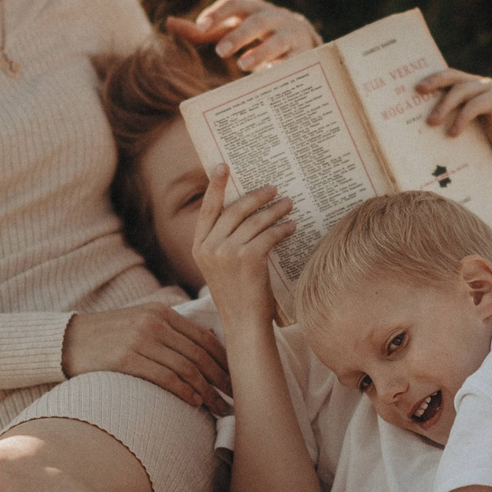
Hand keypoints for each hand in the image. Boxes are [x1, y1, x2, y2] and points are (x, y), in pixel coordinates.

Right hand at [63, 302, 230, 407]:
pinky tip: (195, 403)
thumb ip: (169, 329)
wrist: (67, 340)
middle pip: (199, 354)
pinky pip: (165, 377)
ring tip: (218, 409)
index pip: (203, 338)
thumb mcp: (140, 321)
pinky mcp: (125, 359)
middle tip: (236, 399)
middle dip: (221, 379)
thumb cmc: (108, 336)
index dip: (224, 361)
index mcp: (161, 312)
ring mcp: (140, 339)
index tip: (236, 380)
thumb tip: (206, 347)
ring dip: (206, 392)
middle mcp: (154, 322)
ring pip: (186, 368)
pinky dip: (184, 391)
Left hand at [169, 0, 317, 70]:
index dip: (218, 12)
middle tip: (221, 51)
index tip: (200, 26)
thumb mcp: (232, 26)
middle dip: (239, 35)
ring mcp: (290, 35)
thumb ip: (204, 29)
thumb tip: (169, 23)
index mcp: (252, 8)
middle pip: (257, 21)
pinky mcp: (303, 54)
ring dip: (261, 52)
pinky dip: (284, 68)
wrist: (301, 37)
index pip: (235, 3)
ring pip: (277, 41)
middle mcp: (273, 17)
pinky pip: (295, 61)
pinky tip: (271, 77)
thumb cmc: (257, 32)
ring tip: (242, 66)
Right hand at [192, 164, 291, 324]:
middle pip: (234, 209)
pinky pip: (269, 234)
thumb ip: (224, 242)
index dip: (215, 186)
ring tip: (288, 204)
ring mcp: (227, 252)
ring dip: (275, 210)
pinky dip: (282, 228)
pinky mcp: (248, 258)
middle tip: (273, 189)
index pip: (207, 209)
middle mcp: (209, 248)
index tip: (223, 166)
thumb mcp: (221, 268)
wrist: (245, 324)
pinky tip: (292, 227)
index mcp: (199, 248)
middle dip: (256, 196)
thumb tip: (245, 212)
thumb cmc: (239, 296)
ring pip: (255, 220)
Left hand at [414, 67, 491, 164]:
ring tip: (432, 123)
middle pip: (453, 77)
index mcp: (469, 86)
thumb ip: (447, 115)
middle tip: (419, 93)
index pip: (448, 76)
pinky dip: (462, 118)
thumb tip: (418, 116)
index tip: (415, 88)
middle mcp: (480, 84)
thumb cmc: (481, 142)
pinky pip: (475, 105)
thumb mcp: (460, 124)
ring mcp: (491, 89)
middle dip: (435, 83)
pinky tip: (453, 133)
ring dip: (444, 106)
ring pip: (462, 90)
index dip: (432, 78)